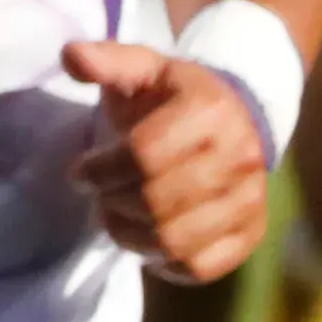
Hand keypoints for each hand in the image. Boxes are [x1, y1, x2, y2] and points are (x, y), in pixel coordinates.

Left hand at [55, 40, 278, 277]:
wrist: (238, 115)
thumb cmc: (176, 96)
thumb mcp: (144, 68)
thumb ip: (107, 61)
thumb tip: (70, 55)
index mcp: (210, 110)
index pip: (143, 155)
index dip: (100, 170)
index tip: (80, 171)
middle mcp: (240, 156)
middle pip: (156, 203)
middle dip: (112, 203)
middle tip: (99, 196)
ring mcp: (250, 198)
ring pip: (175, 241)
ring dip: (130, 236)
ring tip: (116, 217)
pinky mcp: (251, 232)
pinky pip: (201, 266)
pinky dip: (165, 263)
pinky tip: (148, 242)